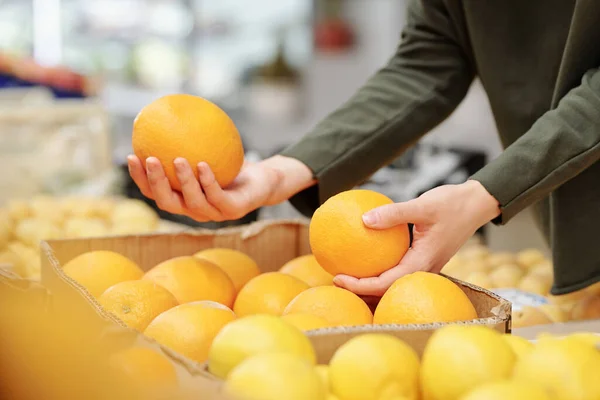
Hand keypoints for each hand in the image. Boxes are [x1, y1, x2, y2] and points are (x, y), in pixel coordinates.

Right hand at [127, 155, 313, 221]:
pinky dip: (208, 181)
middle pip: (167, 202)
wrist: (264, 180)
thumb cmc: (231, 164)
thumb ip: (187, 139)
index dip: (140, 178)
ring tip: (177, 159)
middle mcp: (195, 210)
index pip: (155, 192)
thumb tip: (164, 111)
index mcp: (183, 198)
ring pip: (192, 202)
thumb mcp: (208, 149)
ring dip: (183, 181)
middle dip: (155, 183)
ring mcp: (214, 213)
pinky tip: (202, 164)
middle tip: (148, 158)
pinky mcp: (233, 211)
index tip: (130, 155)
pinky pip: (217, 196)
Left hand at [334, 180, 499, 296]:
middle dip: (360, 290)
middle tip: (335, 280)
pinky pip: (399, 269)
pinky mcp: (425, 259)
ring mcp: (426, 266)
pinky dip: (381, 268)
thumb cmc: (453, 204)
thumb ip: (394, 214)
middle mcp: (424, 270)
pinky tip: (367, 257)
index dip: (359, 285)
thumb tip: (363, 219)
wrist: (478, 203)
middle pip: (386, 290)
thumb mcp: (422, 205)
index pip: (384, 283)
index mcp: (422, 263)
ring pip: (393, 282)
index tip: (338, 278)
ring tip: (347, 274)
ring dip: (370, 282)